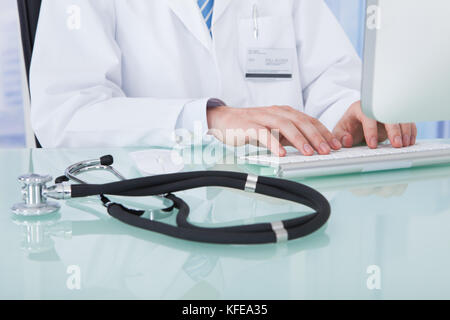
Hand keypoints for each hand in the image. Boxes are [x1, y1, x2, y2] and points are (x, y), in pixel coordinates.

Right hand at [207, 105, 341, 156]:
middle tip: (327, 150)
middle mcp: (276, 112)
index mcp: (285, 112)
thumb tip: (311, 148)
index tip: (336, 145)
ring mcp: (262, 118)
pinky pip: (263, 134)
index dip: (324, 132)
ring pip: (285, 125)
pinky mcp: (249, 125)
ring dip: (298, 139)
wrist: (224, 120)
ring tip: (308, 153)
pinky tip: (281, 153)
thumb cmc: (250, 126)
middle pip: (300, 122)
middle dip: (316, 136)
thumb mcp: (275, 130)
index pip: (309, 121)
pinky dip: (273, 143)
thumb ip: (290, 136)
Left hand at [333, 101, 416, 148]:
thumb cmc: (349, 126)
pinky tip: (410, 141)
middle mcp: (375, 107)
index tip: (372, 145)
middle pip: (388, 114)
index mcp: (360, 108)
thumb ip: (340, 137)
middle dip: (394, 130)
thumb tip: (347, 141)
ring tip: (405, 144)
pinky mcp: (396, 116)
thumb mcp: (340, 131)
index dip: (370, 131)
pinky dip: (410, 131)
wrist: (356, 120)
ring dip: (405, 131)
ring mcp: (387, 110)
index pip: (368, 117)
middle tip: (397, 145)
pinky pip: (406, 121)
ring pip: (400, 117)